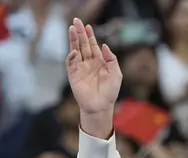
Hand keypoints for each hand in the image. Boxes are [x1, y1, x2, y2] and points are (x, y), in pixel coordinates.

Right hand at [66, 18, 122, 137]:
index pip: (92, 45)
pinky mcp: (73, 75)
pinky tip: (75, 51)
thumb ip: (111, 59)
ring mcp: (80, 68)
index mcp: (99, 61)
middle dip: (79, 33)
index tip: (88, 25)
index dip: (90, 35)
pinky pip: (71, 63)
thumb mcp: (116, 73)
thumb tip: (104, 45)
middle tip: (76, 21)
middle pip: (82, 44)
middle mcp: (88, 63)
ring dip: (73, 40)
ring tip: (72, 28)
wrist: (101, 106)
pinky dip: (72, 56)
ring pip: (75, 50)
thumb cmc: (110, 92)